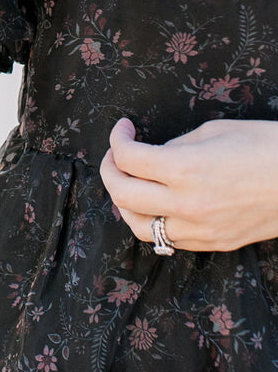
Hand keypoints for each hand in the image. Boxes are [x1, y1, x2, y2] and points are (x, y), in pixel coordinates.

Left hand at [99, 116, 277, 251]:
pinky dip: (151, 220)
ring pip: (138, 225)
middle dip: (109, 169)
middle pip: (122, 193)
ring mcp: (200, 229)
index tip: (123, 129)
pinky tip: (155, 203)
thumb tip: (150, 156)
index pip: (128, 158)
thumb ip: (174, 146)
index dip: (117, 138)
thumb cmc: (267, 146)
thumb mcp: (215, 132)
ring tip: (128, 182)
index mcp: (186, 168)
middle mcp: (187, 204)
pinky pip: (166, 238)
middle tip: (115, 154)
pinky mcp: (213, 243)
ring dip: (124, 202)